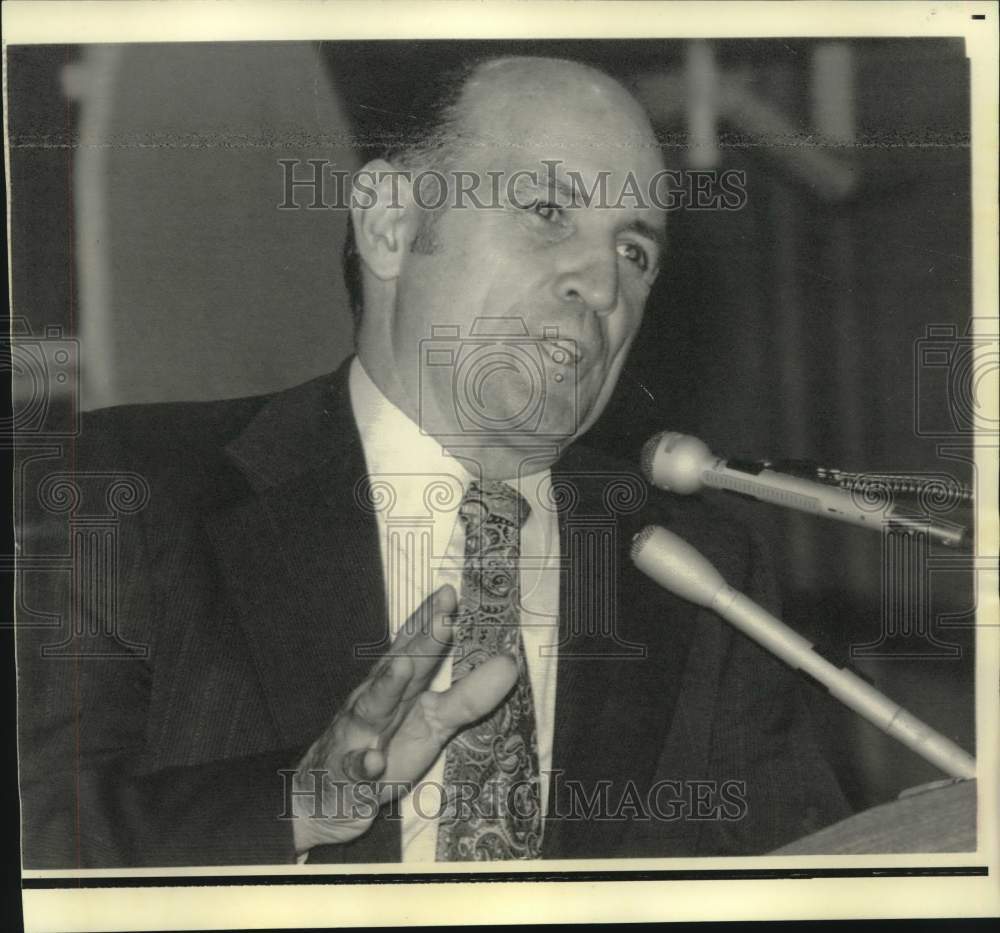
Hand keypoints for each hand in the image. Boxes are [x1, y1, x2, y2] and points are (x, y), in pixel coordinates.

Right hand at [290, 584, 517, 854]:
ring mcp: (358, 735)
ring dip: (385, 688)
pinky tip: (373, 761)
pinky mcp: (348, 775)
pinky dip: (362, 764)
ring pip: (371, 709)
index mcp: (399, 685)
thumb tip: (510, 664)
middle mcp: (376, 700)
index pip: (414, 644)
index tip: (449, 592)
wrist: (331, 794)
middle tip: (443, 616)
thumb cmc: (386, 746)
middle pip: (399, 666)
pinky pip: (355, 769)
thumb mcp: (434, 722)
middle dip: (419, 642)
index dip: (431, 618)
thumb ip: (469, 695)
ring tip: (403, 668)